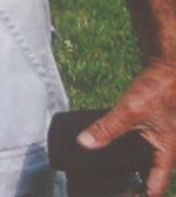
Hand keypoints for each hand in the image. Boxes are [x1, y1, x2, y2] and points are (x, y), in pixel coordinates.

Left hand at [77, 58, 175, 195]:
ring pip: (144, 165)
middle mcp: (165, 151)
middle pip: (149, 179)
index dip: (138, 196)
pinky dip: (125, 156)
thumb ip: (108, 127)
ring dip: (128, 172)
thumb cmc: (158, 88)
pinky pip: (140, 151)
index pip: (155, 187)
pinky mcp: (151, 132)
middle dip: (130, 187)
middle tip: (108, 190)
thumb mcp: (131, 109)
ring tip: (106, 177)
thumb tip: (85, 143)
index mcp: (166, 152)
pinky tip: (107, 153)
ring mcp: (159, 141)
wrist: (167, 68)